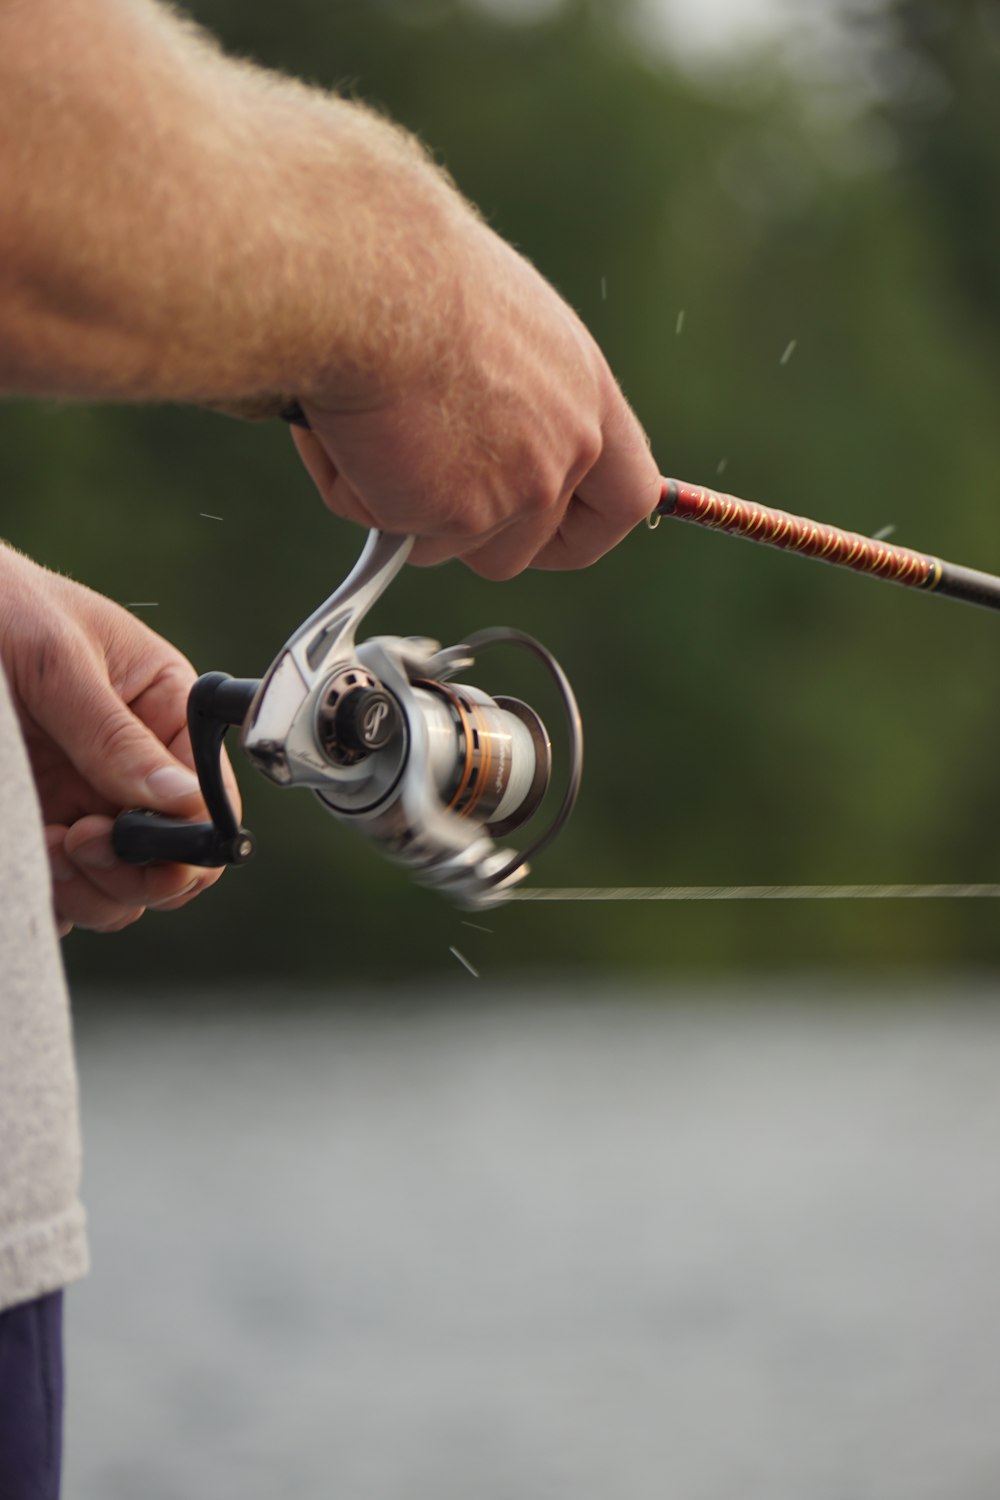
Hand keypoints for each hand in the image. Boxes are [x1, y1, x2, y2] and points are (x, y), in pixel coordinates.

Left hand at [0, 545, 238, 936]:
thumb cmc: (3, 605)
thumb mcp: (61, 661)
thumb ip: (116, 735)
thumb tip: (184, 800)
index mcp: (167, 713)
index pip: (208, 798)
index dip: (185, 836)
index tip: (132, 838)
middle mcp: (136, 766)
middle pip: (175, 859)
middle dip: (135, 871)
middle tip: (78, 842)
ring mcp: (88, 799)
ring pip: (124, 888)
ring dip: (92, 889)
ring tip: (45, 844)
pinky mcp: (43, 823)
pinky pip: (68, 891)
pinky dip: (56, 897)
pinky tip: (28, 855)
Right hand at [291, 217, 660, 578]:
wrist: (369, 281)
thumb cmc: (407, 272)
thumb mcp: (489, 326)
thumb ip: (503, 397)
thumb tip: (459, 439)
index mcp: (586, 393)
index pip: (627, 495)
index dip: (581, 530)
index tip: (547, 538)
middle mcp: (569, 447)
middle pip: (526, 545)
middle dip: (465, 535)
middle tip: (412, 490)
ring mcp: (521, 489)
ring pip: (449, 546)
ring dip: (399, 507)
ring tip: (367, 424)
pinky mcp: (463, 516)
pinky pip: (389, 530)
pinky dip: (351, 488)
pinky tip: (343, 424)